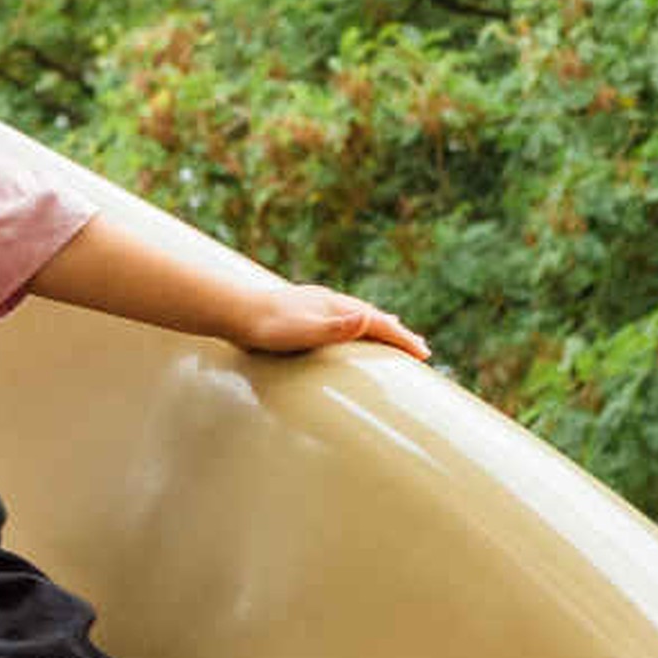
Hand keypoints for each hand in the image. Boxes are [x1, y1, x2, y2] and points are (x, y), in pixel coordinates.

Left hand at [240, 279, 430, 361]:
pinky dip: (354, 324)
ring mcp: (316, 306)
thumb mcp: (302, 331)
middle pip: (373, 318)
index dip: (402, 339)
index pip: (379, 323)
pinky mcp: (302, 312)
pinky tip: (347, 329)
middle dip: (397, 333)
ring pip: (357, 315)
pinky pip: (339, 318)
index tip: (424, 354)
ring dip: (378, 326)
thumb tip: (368, 318)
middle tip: (420, 348)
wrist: (232, 311)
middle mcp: (329, 303)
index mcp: (335, 308)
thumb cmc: (265, 327)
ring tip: (392, 334)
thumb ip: (334, 328)